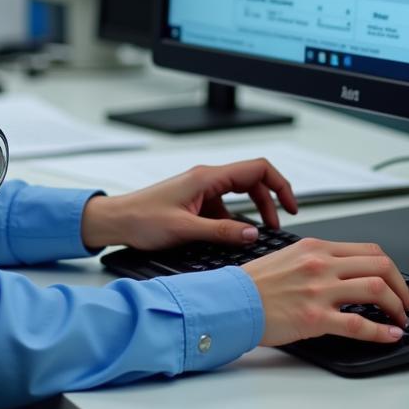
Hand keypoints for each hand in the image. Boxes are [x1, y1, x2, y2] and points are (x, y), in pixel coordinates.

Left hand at [81, 158, 298, 250]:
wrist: (116, 221)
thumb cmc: (142, 219)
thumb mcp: (185, 230)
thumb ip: (221, 232)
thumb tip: (252, 233)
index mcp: (207, 177)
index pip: (256, 170)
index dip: (280, 185)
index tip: (291, 206)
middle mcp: (207, 179)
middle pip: (252, 181)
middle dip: (270, 202)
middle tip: (278, 226)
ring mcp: (201, 190)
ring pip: (239, 195)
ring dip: (253, 213)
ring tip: (259, 235)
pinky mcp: (196, 202)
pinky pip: (224, 207)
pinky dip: (234, 221)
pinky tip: (232, 239)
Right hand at [241, 237, 408, 346]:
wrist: (233, 300)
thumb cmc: (256, 282)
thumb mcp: (289, 256)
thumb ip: (317, 259)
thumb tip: (343, 269)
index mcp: (316, 247)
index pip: (368, 250)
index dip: (391, 268)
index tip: (395, 282)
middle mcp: (321, 264)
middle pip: (380, 266)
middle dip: (401, 286)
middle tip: (405, 302)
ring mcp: (320, 290)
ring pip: (376, 289)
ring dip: (397, 307)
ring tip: (399, 319)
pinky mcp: (315, 318)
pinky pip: (359, 324)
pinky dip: (381, 332)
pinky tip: (390, 336)